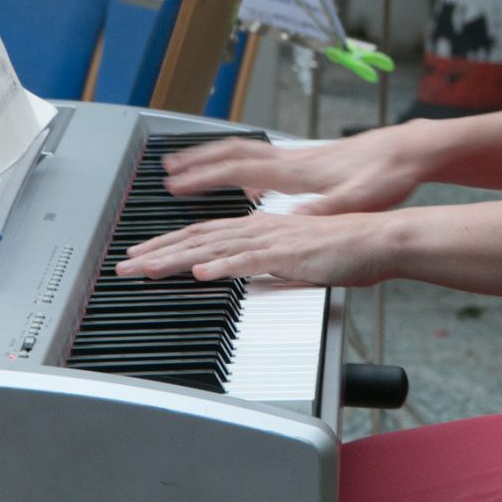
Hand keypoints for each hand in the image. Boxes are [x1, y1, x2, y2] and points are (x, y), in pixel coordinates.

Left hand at [115, 210, 390, 286]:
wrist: (378, 240)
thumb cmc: (346, 250)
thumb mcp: (296, 257)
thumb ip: (269, 263)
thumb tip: (248, 273)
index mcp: (260, 227)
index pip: (204, 234)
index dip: (169, 244)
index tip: (142, 254)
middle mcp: (259, 227)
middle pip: (196, 238)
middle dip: (156, 251)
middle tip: (123, 263)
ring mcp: (271, 240)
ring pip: (212, 248)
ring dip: (174, 259)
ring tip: (145, 269)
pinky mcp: (288, 254)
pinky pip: (247, 261)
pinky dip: (221, 266)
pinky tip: (199, 274)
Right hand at [162, 126, 421, 215]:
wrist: (410, 150)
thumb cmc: (387, 174)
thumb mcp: (359, 199)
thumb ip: (326, 210)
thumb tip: (292, 219)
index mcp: (299, 171)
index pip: (240, 170)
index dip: (205, 176)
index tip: (176, 182)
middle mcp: (294, 159)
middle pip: (235, 153)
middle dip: (199, 161)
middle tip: (169, 169)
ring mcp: (301, 157)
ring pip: (247, 151)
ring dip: (216, 158)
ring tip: (193, 167)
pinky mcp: (311, 160)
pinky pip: (264, 157)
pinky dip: (242, 163)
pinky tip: (243, 180)